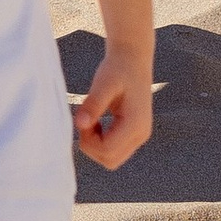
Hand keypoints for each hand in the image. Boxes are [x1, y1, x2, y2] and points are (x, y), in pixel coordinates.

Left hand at [72, 49, 153, 169]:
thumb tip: (80, 125)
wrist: (133, 60)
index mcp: (136, 124)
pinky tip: (96, 122)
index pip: (108, 151)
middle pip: (110, 160)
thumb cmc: (117, 69)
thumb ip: (93, 105)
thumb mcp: (103, 84)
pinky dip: (100, 141)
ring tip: (91, 120)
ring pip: (111, 158)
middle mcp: (141, 135)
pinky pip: (114, 150)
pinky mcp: (134, 134)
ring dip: (95, 145)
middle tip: (85, 120)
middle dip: (91, 146)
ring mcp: (139, 136)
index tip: (81, 119)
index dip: (88, 141)